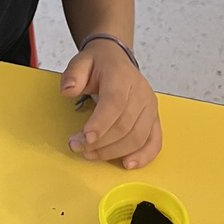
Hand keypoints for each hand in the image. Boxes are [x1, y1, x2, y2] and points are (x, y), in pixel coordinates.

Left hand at [60, 41, 161, 169]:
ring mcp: (150, 106)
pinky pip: (155, 142)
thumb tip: (67, 91)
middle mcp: (140, 92)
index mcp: (121, 76)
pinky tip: (127, 164)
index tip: (85, 138)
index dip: (100, 123)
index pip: (114, 102)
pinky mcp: (154, 118)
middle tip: (77, 147)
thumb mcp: (81, 62)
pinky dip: (143, 156)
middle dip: (100, 142)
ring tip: (91, 154)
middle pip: (125, 124)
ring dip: (114, 152)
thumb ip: (73, 75)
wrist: (116, 58)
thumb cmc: (98, 64)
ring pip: (138, 137)